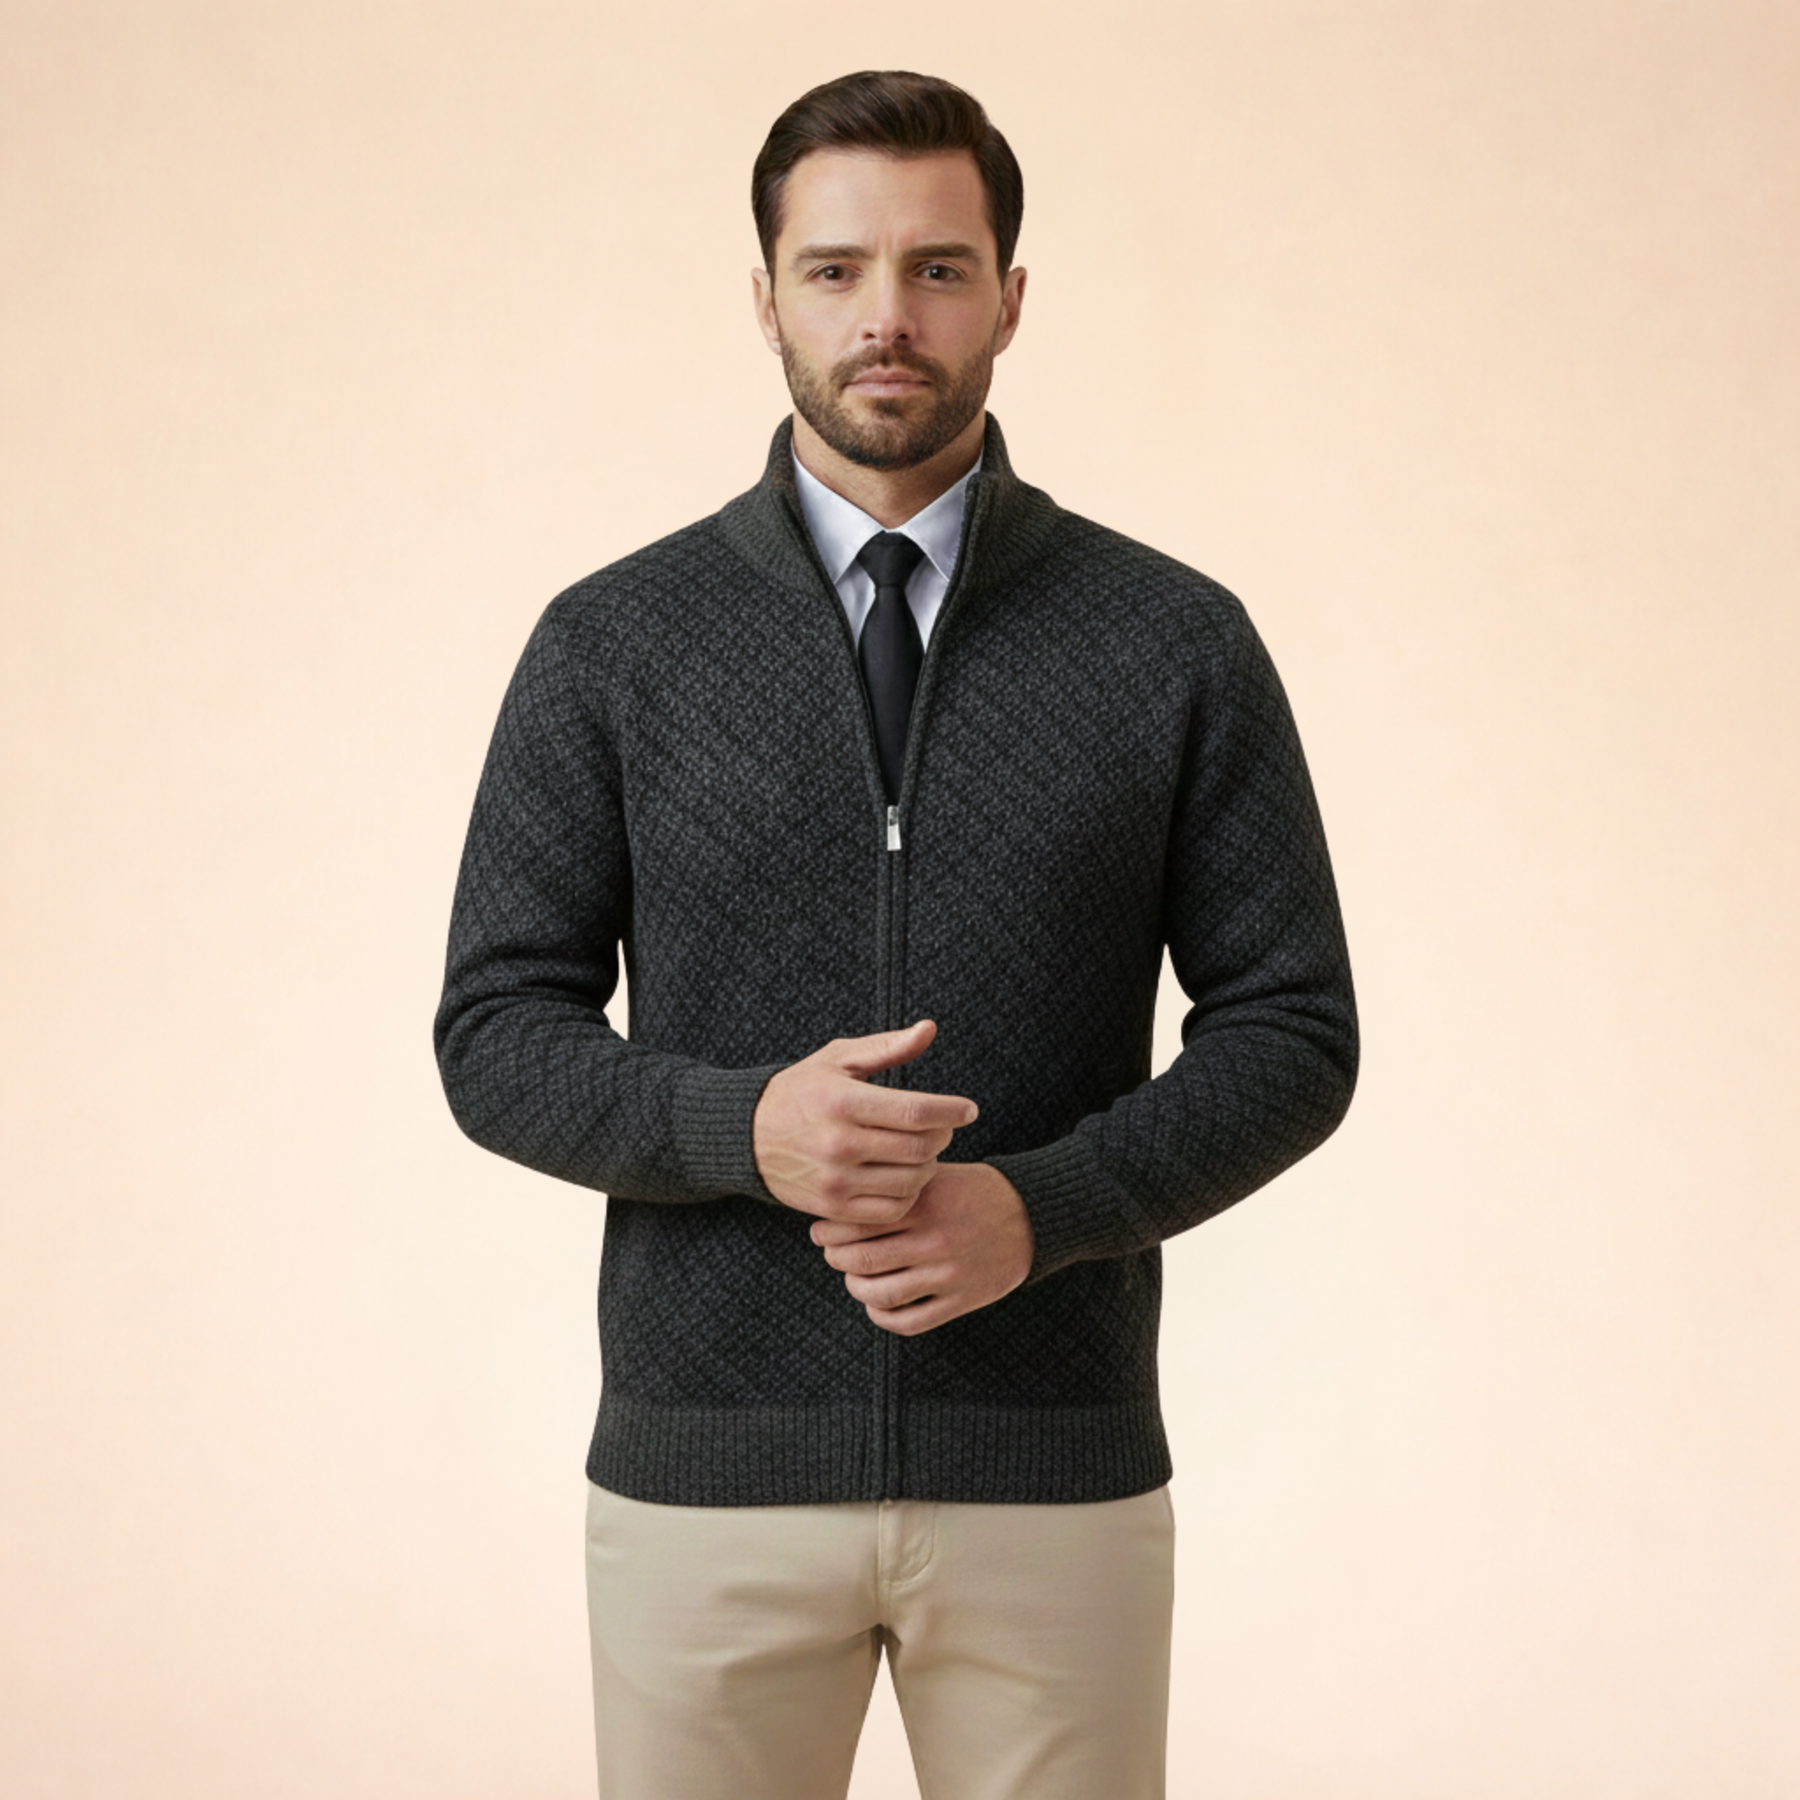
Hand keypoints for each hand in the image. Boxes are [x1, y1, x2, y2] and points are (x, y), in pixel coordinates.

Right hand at [753, 1020, 977, 1223]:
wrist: (746, 1135)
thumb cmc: (801, 1090)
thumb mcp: (837, 1059)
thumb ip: (887, 1047)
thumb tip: (929, 1029)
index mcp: (843, 1101)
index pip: (915, 1110)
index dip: (951, 1110)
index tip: (969, 1109)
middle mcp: (839, 1143)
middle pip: (918, 1148)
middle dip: (943, 1137)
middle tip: (945, 1128)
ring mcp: (835, 1180)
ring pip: (909, 1182)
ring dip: (929, 1166)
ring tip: (925, 1151)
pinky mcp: (832, 1207)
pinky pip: (890, 1210)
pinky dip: (909, 1195)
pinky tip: (906, 1176)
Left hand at [810, 1162, 1034, 1334]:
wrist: (1031, 1215)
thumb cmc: (976, 1191)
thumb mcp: (938, 1176)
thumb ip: (898, 1186)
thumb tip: (844, 1194)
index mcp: (925, 1205)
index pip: (860, 1222)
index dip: (831, 1230)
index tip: (821, 1230)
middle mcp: (934, 1240)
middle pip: (862, 1260)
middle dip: (836, 1258)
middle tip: (831, 1252)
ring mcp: (948, 1274)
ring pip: (881, 1294)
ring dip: (856, 1288)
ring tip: (854, 1278)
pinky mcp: (962, 1301)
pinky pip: (910, 1321)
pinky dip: (883, 1316)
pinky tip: (877, 1305)